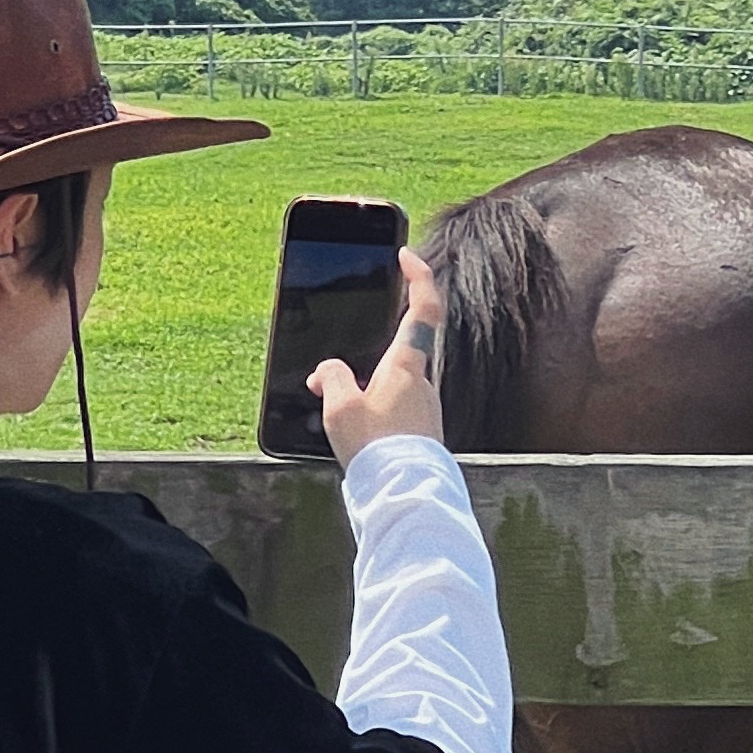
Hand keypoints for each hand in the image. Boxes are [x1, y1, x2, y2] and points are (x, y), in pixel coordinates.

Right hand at [314, 250, 445, 467]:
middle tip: (336, 371)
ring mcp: (425, 408)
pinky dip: (370, 408)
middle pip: (401, 348)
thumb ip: (332, 379)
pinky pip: (393, 408)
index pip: (423, 308)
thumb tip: (328, 371)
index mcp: (407, 366)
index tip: (407, 256)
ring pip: (393, 382)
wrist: (403, 496)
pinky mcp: (420, 432)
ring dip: (364, 387)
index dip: (418, 277)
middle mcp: (423, 382)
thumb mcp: (340, 408)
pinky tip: (351, 433)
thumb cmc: (375, 449)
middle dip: (369, 349)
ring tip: (333, 410)